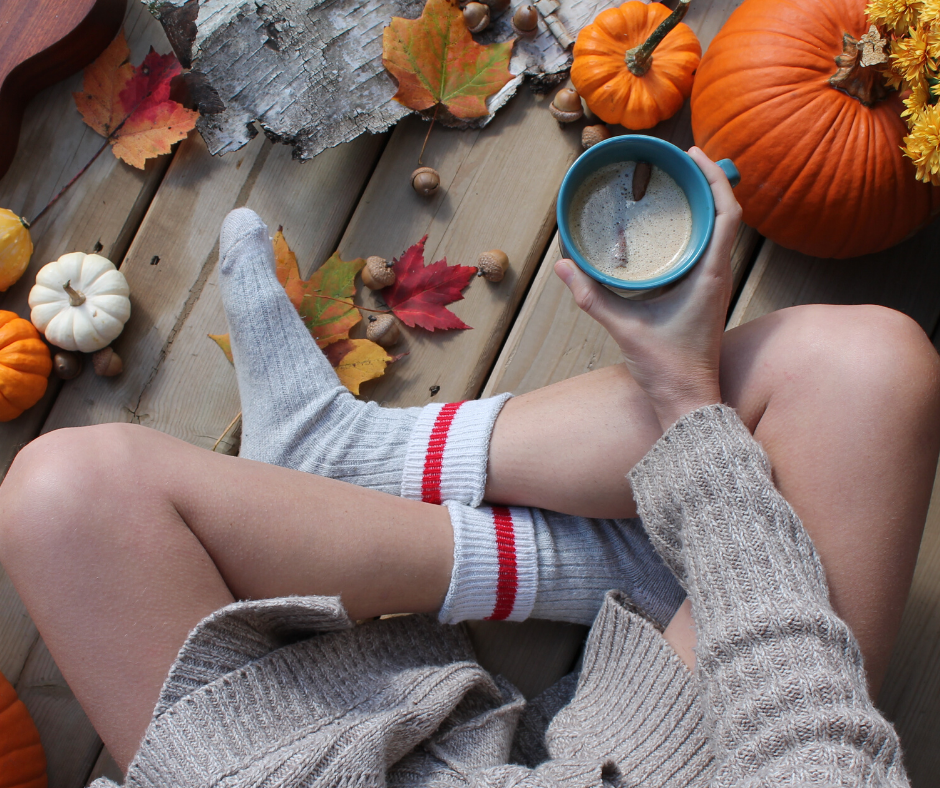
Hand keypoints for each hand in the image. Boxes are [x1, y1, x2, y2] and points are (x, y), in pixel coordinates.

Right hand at [555, 147, 741, 430]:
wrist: (688, 401)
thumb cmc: (667, 367)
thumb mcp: (625, 327)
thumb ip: (592, 296)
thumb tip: (564, 265)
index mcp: (710, 276)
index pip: (727, 214)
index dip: (714, 179)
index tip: (693, 155)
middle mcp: (719, 275)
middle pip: (725, 214)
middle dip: (706, 182)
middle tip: (677, 162)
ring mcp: (715, 285)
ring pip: (720, 231)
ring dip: (703, 203)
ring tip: (675, 184)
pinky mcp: (706, 294)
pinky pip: (708, 248)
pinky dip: (696, 227)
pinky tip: (671, 225)